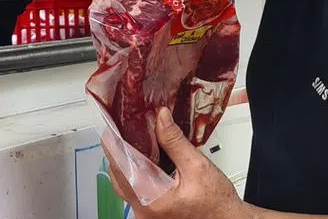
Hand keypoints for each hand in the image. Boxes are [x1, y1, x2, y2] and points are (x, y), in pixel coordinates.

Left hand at [105, 108, 249, 218]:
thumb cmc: (216, 201)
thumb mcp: (196, 166)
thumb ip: (174, 141)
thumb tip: (160, 118)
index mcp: (152, 200)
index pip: (122, 169)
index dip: (114, 147)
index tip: (111, 130)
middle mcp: (144, 211)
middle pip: (119, 178)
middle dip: (119, 154)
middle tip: (122, 132)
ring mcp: (147, 215)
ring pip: (126, 186)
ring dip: (128, 165)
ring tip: (133, 143)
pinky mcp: (152, 214)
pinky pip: (136, 192)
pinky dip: (137, 175)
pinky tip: (144, 161)